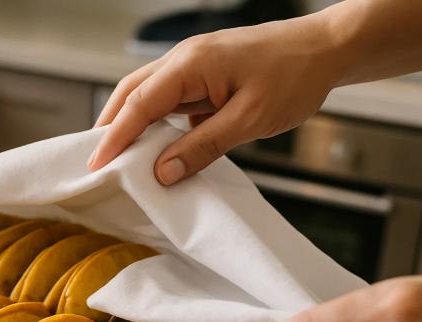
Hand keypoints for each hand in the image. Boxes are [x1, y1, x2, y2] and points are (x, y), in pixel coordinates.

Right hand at [88, 12, 343, 184]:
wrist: (326, 48)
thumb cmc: (295, 76)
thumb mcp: (250, 119)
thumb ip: (203, 146)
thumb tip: (163, 172)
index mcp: (191, 64)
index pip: (138, 104)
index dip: (113, 137)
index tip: (95, 166)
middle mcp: (184, 59)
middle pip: (131, 93)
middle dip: (110, 127)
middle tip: (97, 163)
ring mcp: (193, 65)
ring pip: (147, 95)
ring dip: (131, 124)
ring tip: (120, 158)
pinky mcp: (204, 75)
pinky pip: (170, 99)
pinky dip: (156, 123)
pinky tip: (158, 146)